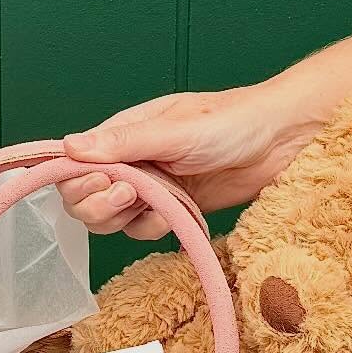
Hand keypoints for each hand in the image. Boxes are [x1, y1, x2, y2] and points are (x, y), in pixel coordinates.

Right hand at [57, 81, 317, 235]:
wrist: (281, 142)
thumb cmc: (233, 122)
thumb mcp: (175, 130)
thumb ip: (124, 142)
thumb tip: (69, 146)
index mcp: (123, 134)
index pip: (74, 164)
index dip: (78, 181)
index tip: (102, 183)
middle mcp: (130, 161)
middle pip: (84, 198)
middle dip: (99, 205)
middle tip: (131, 196)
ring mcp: (149, 188)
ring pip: (110, 220)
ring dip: (126, 219)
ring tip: (157, 204)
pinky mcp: (170, 210)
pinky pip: (142, 230)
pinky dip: (153, 229)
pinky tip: (175, 215)